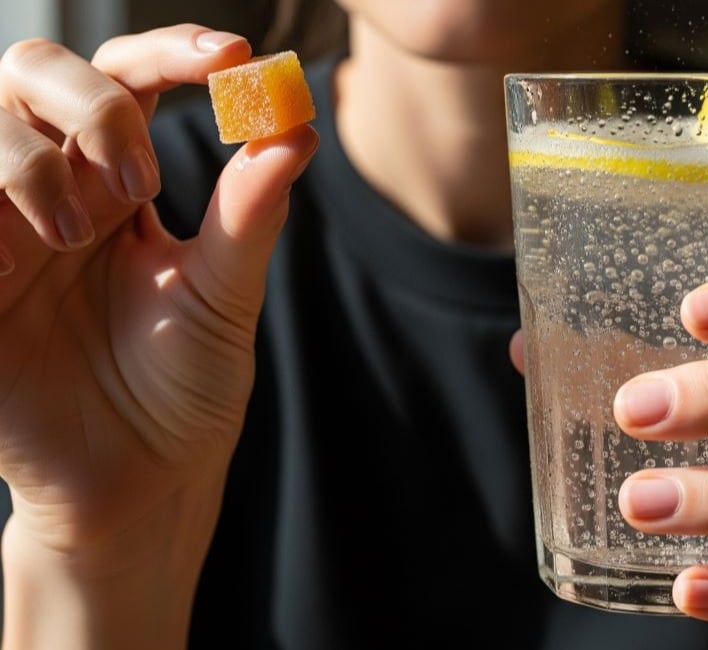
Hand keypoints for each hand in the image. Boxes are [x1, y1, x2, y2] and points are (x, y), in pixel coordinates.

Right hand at [0, 24, 316, 644]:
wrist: (139, 483)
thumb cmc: (186, 389)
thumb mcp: (224, 299)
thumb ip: (248, 216)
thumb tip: (297, 128)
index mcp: (124, 188)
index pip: (133, 82)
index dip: (173, 52)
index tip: (234, 59)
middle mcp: (59, 192)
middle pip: (39, 73)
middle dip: (93, 98)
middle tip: (143, 174)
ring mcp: (2, 232)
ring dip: (31, 159)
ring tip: (76, 234)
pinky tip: (19, 254)